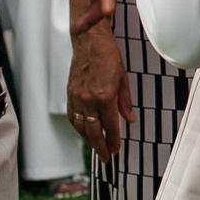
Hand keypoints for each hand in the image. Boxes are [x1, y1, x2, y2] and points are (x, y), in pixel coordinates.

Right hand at [66, 21, 133, 161]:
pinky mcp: (69, 94)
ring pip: (81, 127)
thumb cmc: (109, 56)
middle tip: (106, 158)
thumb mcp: (123, 78)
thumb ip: (125, 102)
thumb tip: (129, 120)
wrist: (89, 41)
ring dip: (89, 140)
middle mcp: (88, 99)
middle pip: (93, 131)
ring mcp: (76, 98)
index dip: (113, 140)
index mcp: (104, 96)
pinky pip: (72, 117)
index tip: (116, 150)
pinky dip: (79, 128)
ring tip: (98, 148)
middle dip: (100, 147)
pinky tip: (85, 132)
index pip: (109, 125)